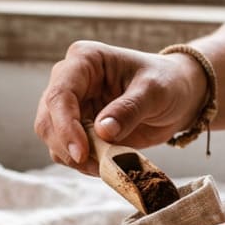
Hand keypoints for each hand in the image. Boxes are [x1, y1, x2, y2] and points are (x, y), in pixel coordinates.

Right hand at [34, 40, 207, 174]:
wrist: (177, 96)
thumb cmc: (167, 83)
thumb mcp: (155, 92)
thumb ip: (129, 109)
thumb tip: (102, 131)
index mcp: (85, 60)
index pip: (60, 94)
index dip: (65, 126)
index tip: (82, 152)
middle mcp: (69, 80)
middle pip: (47, 120)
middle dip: (67, 146)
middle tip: (96, 164)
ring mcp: (70, 106)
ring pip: (52, 139)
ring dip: (75, 158)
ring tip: (107, 163)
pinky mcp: (75, 128)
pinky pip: (66, 151)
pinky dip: (82, 163)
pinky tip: (105, 163)